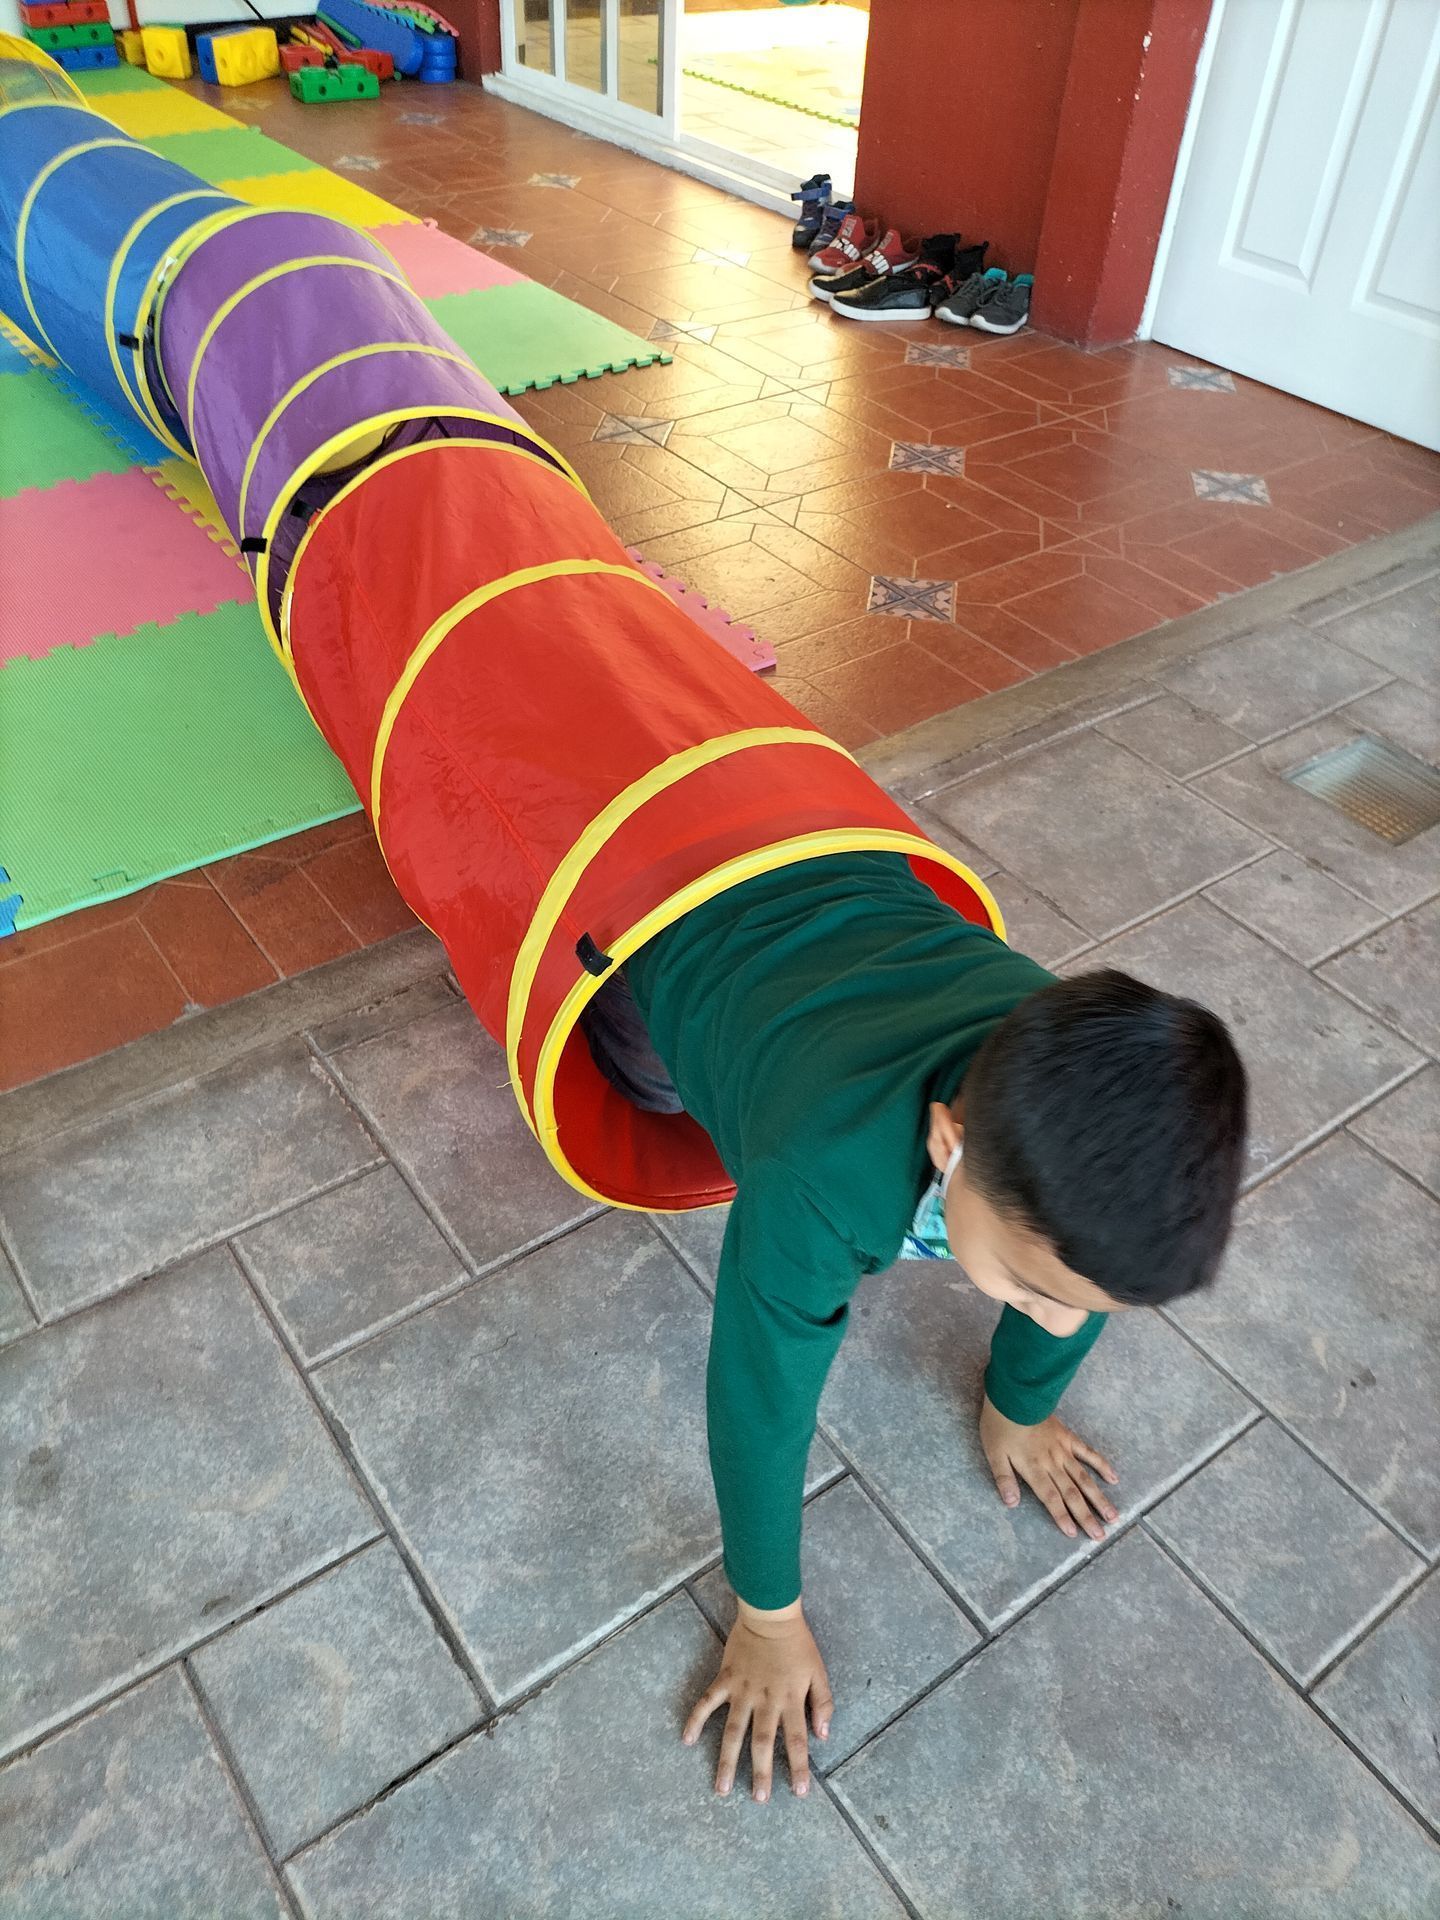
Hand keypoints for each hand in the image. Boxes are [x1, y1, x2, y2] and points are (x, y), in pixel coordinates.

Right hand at [682, 1597, 832, 1802]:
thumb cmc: (798, 1645)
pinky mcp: (725, 1679)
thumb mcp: (818, 1672)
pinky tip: (686, 1740)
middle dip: (761, 1772)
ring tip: (721, 1788)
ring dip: (727, 1760)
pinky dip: (696, 1719)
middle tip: (758, 1799)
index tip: (799, 1792)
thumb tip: (823, 1736)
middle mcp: (766, 1700)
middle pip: (763, 1742)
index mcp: (790, 1699)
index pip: (796, 1739)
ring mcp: (742, 1690)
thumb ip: (823, 1703)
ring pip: (733, 1730)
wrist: (770, 1613)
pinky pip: (707, 1701)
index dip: (798, 1766)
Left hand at [980, 1395, 1119, 1541]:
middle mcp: (1052, 1463)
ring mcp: (1063, 1450)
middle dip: (1086, 1516)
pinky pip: (1088, 1452)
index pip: (1051, 1498)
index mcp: (1033, 1469)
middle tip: (1101, 1535)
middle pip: (1072, 1493)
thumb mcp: (993, 1454)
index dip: (1062, 1516)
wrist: (1015, 1395)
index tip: (1074, 1534)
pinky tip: (1113, 1478)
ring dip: (1098, 1498)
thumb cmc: (999, 1426)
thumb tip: (1011, 1504)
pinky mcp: (1068, 1437)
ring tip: (1113, 1515)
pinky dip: (1101, 1465)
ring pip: (1084, 1478)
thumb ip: (1004, 1479)